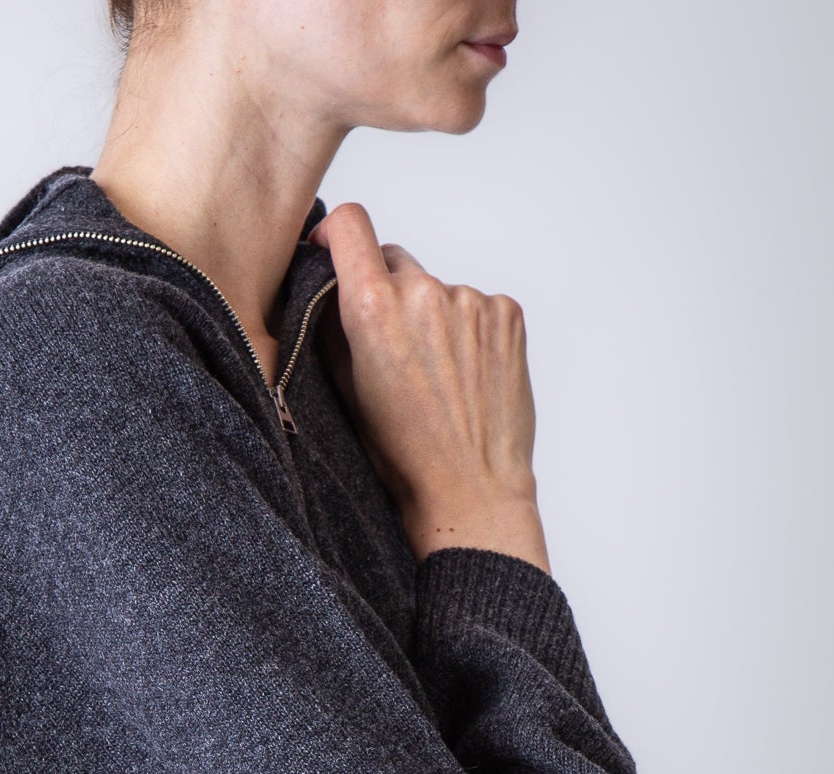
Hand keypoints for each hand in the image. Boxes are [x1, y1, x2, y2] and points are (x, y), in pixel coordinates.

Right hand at [311, 202, 549, 573]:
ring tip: (437, 376)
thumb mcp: (346, 391)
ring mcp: (471, 300)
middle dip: (387, 294)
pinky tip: (466, 375)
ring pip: (438, 290)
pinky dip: (469, 331)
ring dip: (432, 318)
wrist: (470, 488)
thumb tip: (326, 286)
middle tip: (394, 350)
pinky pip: (477, 306)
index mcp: (374, 308)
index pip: (351, 226)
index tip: (334, 248)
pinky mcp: (506, 313)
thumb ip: (333, 328)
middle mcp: (424, 292)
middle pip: (395, 262)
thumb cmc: (404, 455)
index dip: (336, 233)